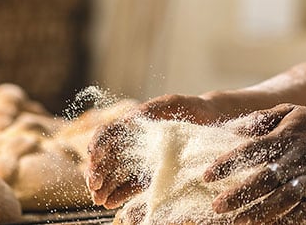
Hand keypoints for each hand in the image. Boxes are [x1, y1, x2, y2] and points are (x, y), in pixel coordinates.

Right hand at [87, 94, 224, 207]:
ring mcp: (141, 160)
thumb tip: (126, 120)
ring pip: (115, 175)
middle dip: (96, 172)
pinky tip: (111, 202)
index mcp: (133, 125)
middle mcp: (133, 144)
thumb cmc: (191, 109)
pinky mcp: (152, 174)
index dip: (97, 145)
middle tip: (94, 184)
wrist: (211, 123)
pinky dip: (120, 194)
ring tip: (99, 199)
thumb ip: (153, 108)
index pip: (107, 134)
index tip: (94, 156)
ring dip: (104, 187)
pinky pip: (132, 186)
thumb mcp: (173, 103)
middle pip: (107, 158)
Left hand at [204, 104, 305, 224]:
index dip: (227, 163)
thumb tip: (231, 128)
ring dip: (257, 212)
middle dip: (238, 195)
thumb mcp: (291, 112)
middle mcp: (297, 158)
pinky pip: (301, 213)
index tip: (206, 175)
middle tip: (216, 207)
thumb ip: (261, 119)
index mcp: (286, 135)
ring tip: (236, 221)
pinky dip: (284, 221)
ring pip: (280, 200)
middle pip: (263, 180)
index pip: (250, 150)